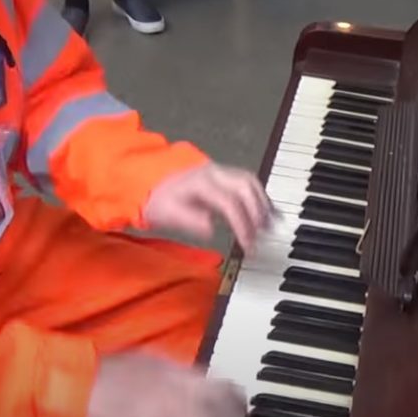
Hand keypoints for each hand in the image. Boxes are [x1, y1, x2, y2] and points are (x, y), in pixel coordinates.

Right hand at [84, 353, 245, 416]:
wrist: (72, 381)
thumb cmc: (108, 373)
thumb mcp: (148, 363)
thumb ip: (175, 375)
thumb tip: (201, 386)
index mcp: (172, 371)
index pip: (218, 385)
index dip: (236, 404)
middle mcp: (167, 389)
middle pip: (213, 412)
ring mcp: (149, 412)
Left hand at [143, 163, 270, 252]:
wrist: (147, 180)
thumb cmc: (158, 199)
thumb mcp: (166, 214)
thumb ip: (189, 221)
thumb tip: (211, 229)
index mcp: (200, 183)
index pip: (230, 203)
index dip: (242, 225)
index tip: (249, 245)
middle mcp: (214, 173)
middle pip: (246, 187)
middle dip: (258, 213)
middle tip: (264, 235)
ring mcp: (219, 171)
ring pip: (250, 182)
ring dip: (263, 204)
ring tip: (270, 226)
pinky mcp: (223, 175)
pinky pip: (248, 182)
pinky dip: (260, 197)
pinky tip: (268, 212)